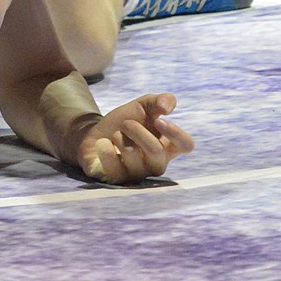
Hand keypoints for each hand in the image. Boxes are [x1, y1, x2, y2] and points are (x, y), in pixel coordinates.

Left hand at [76, 93, 193, 183]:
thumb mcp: (142, 107)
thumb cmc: (124, 123)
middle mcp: (156, 164)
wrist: (94, 135)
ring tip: (114, 135)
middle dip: (137, 131)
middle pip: (156, 151)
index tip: (158, 120)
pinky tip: (103, 144)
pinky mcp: (117, 180)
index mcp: (167, 146)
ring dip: (120, 138)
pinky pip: (114, 169)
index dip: (175, 133)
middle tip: (126, 123)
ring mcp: (137, 175)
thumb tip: (167, 106)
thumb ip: (158, 101)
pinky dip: (105, 149)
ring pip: (133, 157)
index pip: (186, 145)